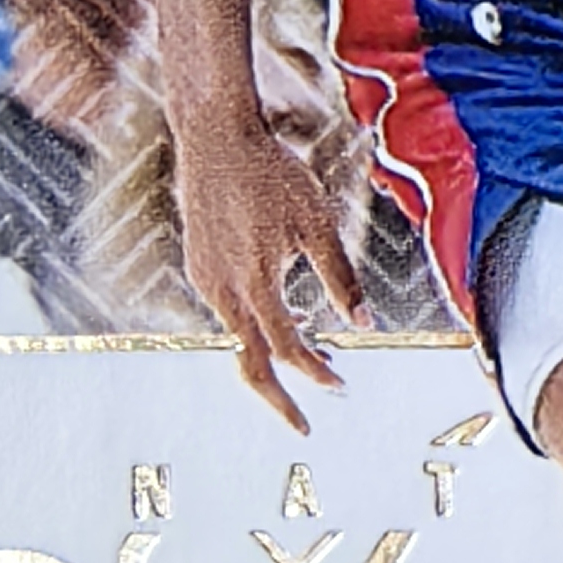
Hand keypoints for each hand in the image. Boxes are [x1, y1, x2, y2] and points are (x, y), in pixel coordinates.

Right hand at [172, 105, 367, 429]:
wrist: (215, 137)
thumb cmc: (272, 173)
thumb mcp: (318, 224)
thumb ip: (341, 278)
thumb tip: (365, 324)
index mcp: (254, 282)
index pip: (287, 347)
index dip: (315, 372)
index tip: (340, 385)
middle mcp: (221, 288)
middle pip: (248, 360)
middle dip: (276, 398)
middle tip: (303, 426)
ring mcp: (204, 277)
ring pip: (236, 334)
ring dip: (270, 352)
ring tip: (314, 355)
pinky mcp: (197, 264)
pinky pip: (226, 308)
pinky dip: (253, 323)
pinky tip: (280, 311)